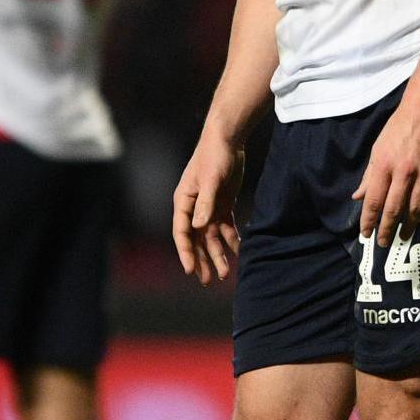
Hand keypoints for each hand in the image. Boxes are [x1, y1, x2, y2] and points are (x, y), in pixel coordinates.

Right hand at [172, 131, 246, 284]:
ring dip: (218, 254)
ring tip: (226, 273)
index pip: (182, 232)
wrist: (228, 139)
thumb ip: (206, 202)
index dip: (185, 253)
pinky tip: (238, 252)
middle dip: (202, 260)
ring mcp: (208, 207)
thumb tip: (198, 226)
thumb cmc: (214, 155)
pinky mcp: (222, 204)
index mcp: (184, 201)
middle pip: (196, 240)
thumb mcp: (211, 179)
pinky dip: (231, 240)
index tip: (191, 271)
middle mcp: (193, 208)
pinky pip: (225, 227)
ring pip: (211, 237)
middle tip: (208, 280)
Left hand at [354, 90, 419, 246]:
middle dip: (387, 230)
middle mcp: (404, 171)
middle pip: (394, 209)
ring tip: (402, 235)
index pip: (374, 200)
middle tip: (383, 243)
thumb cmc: (398, 129)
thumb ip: (369, 177)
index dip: (369, 220)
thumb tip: (358, 197)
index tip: (365, 234)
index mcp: (384, 165)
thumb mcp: (377, 149)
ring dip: (408, 226)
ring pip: (416, 208)